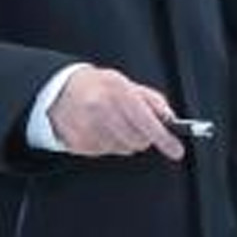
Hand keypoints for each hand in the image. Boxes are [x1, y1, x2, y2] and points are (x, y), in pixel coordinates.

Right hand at [49, 67, 186, 160]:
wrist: (60, 90)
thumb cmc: (97, 86)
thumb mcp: (127, 84)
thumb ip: (153, 101)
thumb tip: (170, 119)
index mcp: (117, 91)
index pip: (147, 122)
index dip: (165, 139)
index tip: (176, 150)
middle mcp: (101, 109)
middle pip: (138, 141)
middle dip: (144, 138)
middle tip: (136, 127)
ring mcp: (87, 127)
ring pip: (123, 149)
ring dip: (124, 141)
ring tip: (112, 124)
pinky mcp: (78, 143)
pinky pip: (105, 153)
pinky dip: (107, 144)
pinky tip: (99, 129)